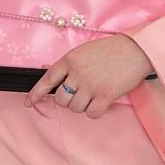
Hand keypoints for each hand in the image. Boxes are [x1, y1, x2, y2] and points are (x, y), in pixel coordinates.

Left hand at [27, 35, 154, 118]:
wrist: (136, 50)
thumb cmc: (110, 50)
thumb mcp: (83, 51)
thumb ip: (66, 64)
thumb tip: (45, 69)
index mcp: (69, 60)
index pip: (47, 79)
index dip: (35, 93)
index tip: (28, 103)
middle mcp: (77, 73)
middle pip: (61, 99)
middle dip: (67, 101)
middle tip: (79, 94)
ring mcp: (91, 85)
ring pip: (75, 108)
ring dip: (82, 106)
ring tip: (92, 95)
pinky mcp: (105, 95)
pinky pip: (91, 113)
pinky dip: (94, 112)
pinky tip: (100, 102)